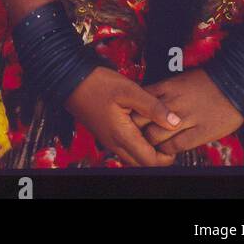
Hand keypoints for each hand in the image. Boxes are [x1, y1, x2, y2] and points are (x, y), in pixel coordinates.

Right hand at [64, 66, 180, 166]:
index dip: (167, 156)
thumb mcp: (129, 90)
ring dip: (147, 152)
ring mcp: (108, 140)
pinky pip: (125, 149)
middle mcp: (114, 143)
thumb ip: (153, 107)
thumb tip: (175, 121)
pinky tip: (140, 127)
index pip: (151, 161)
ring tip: (155, 132)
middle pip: (143, 164)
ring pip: (133, 158)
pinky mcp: (105, 135)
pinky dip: (136, 145)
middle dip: (158, 157)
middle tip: (167, 138)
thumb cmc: (97, 83)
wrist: (69, 79)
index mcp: (122, 135)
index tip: (173, 141)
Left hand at [137, 69, 243, 156]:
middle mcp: (171, 102)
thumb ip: (160, 92)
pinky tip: (169, 148)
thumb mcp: (177, 81)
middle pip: (141, 120)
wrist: (235, 83)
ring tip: (154, 144)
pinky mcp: (201, 132)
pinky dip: (168, 150)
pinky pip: (176, 145)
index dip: (132, 114)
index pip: (136, 103)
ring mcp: (186, 118)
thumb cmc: (206, 82)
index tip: (133, 120)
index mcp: (165, 87)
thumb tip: (144, 104)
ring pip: (155, 135)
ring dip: (151, 142)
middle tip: (139, 135)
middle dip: (137, 130)